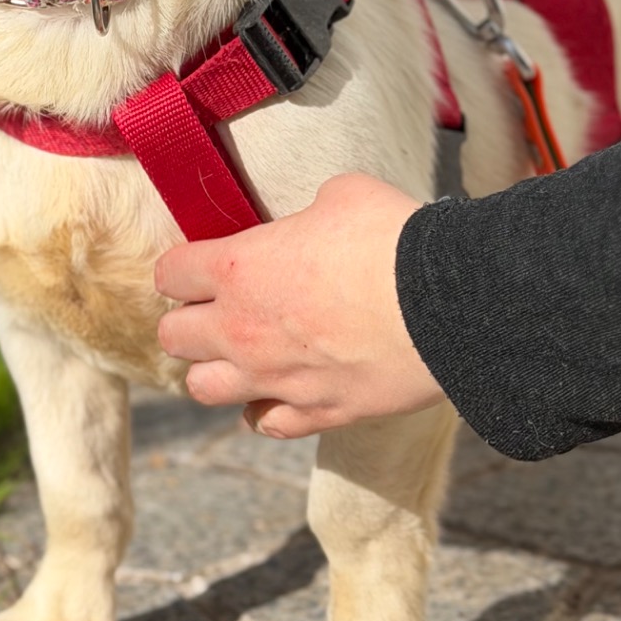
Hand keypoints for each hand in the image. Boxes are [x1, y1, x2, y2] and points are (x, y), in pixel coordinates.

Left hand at [155, 173, 444, 437]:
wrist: (450, 307)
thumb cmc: (394, 241)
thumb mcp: (344, 196)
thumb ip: (310, 214)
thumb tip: (313, 222)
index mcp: (239, 268)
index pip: (169, 274)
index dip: (185, 268)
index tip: (206, 265)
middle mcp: (242, 330)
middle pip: (173, 337)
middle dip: (190, 321)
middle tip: (222, 308)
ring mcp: (275, 379)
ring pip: (203, 389)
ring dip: (216, 371)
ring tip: (243, 356)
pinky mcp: (316, 414)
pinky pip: (264, 423)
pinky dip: (266, 409)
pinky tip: (282, 391)